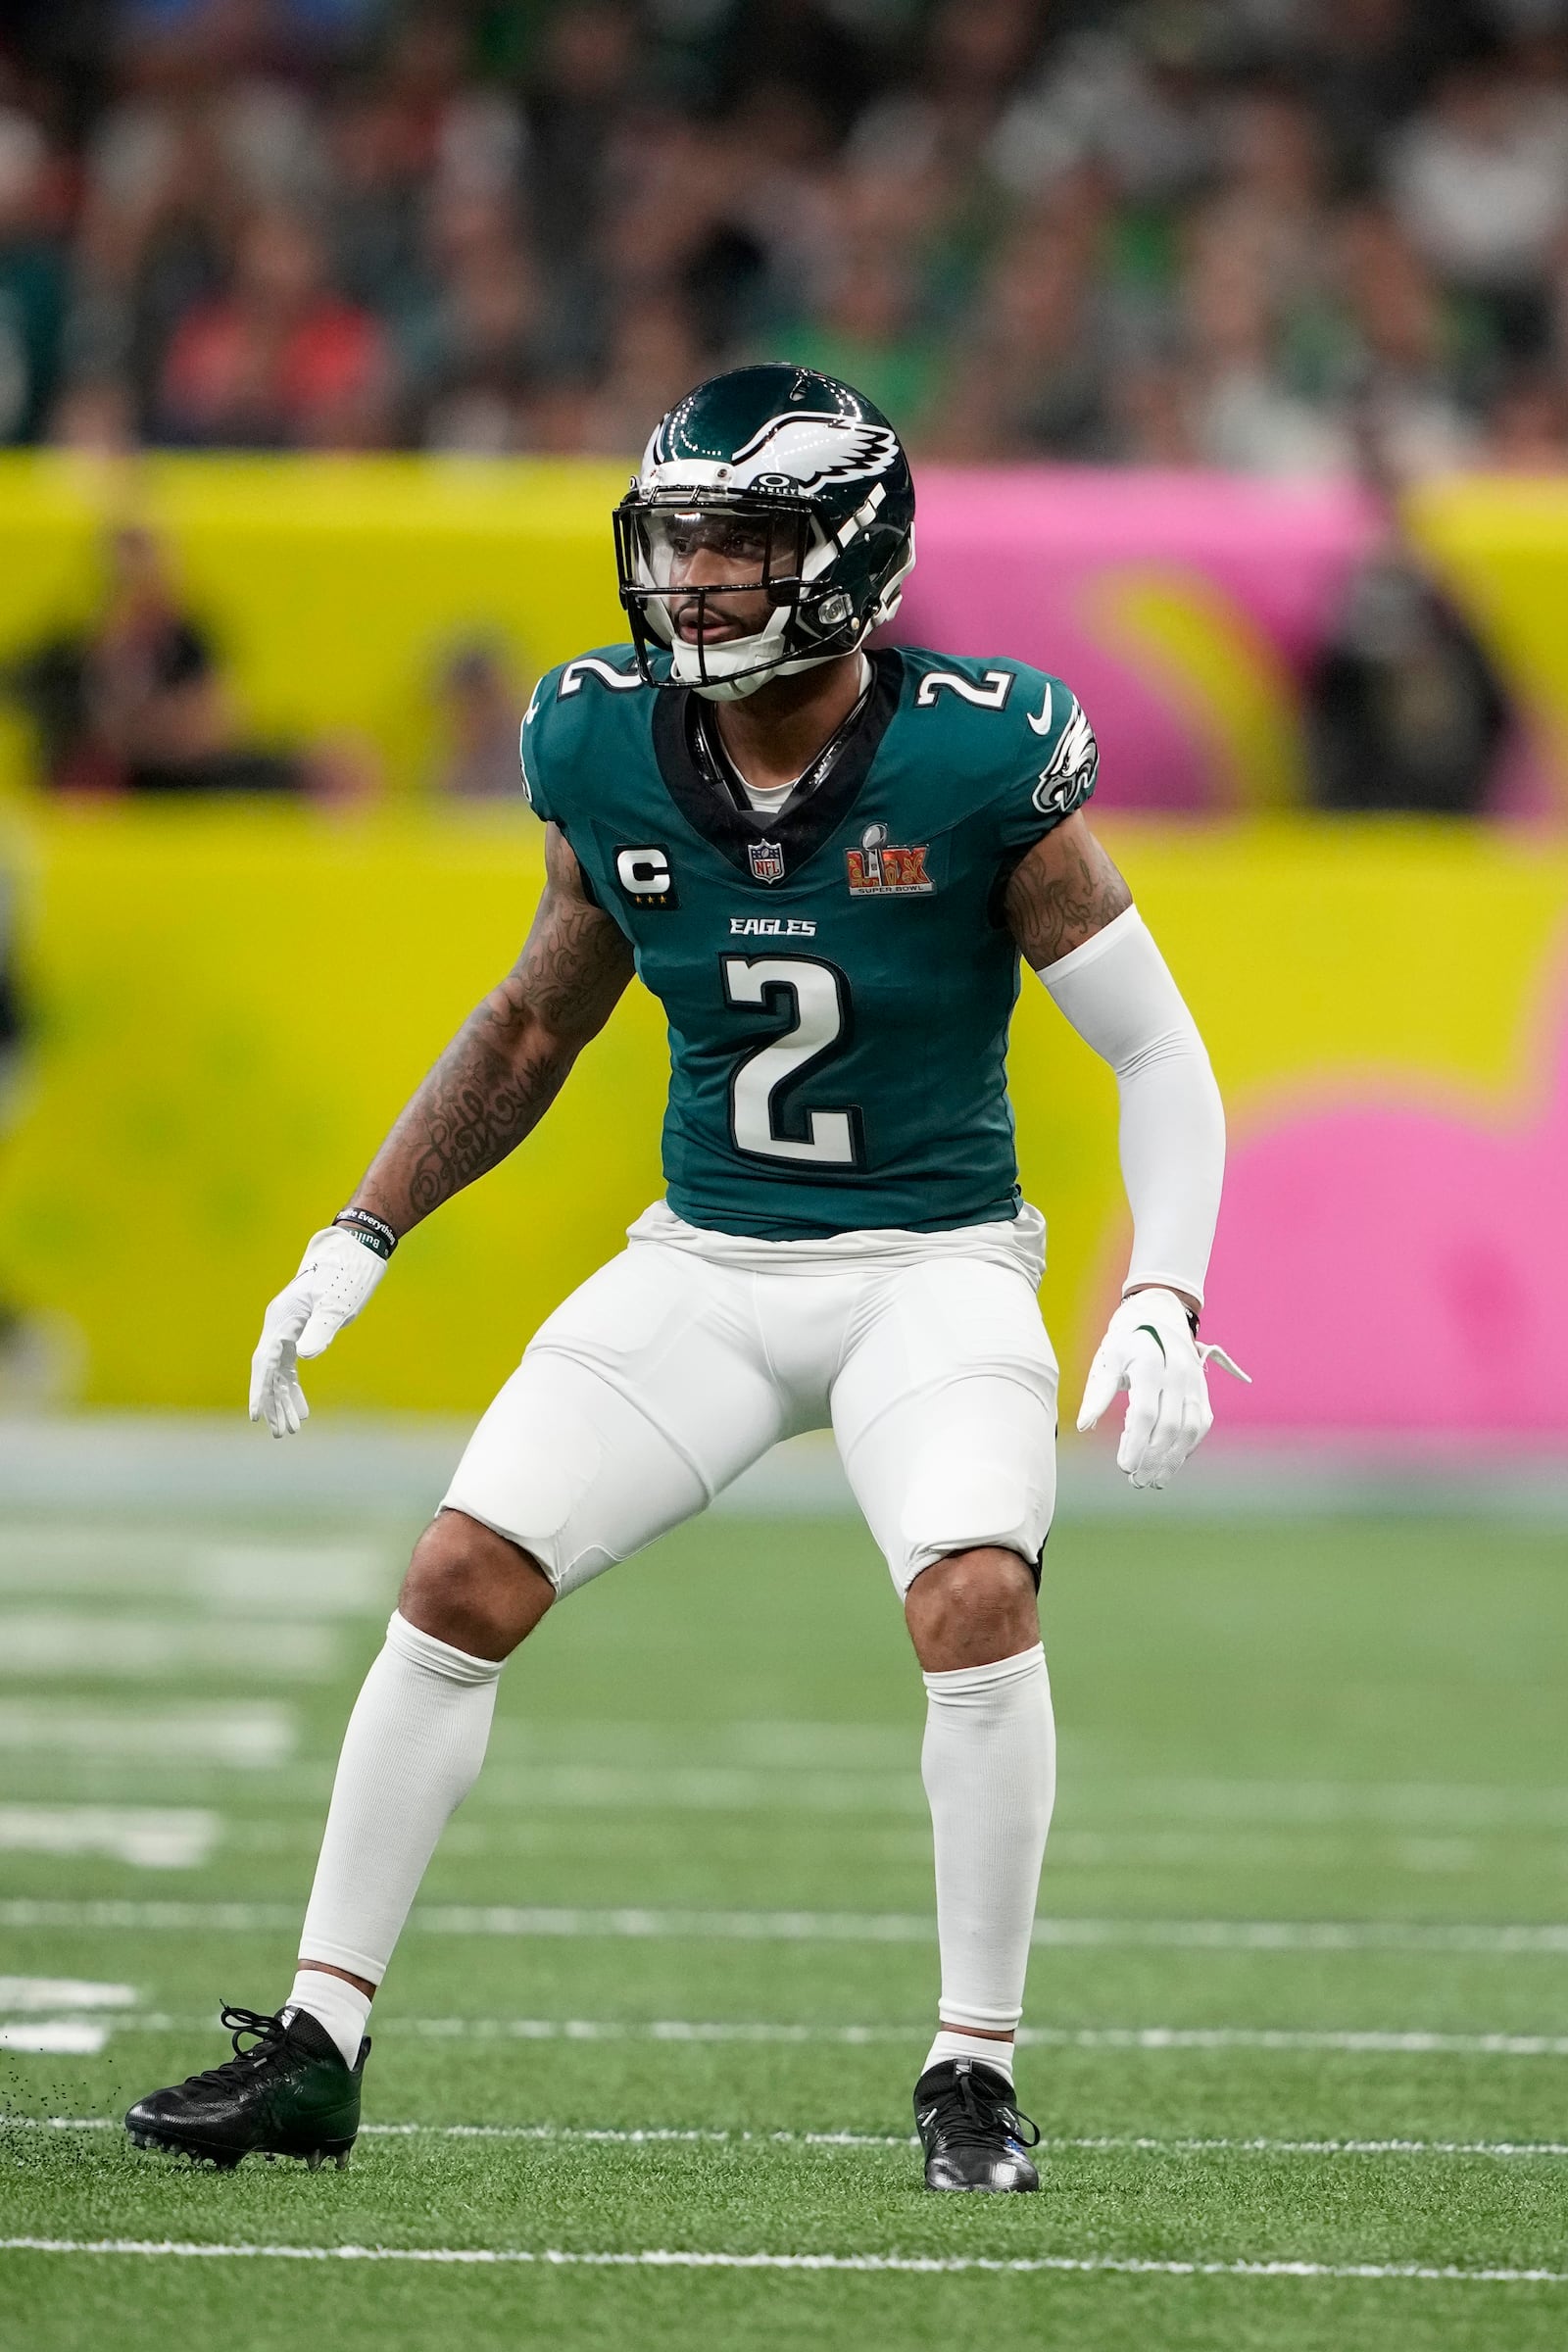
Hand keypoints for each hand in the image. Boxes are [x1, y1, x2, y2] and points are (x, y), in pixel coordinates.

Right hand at [248, 1227, 387, 1438]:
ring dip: (283, 1400)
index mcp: (281, 1319)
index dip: (259, 1389)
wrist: (352, 1253)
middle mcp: (279, 1326)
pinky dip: (294, 1388)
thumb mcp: (335, 1305)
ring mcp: (288, 1330)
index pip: (265, 1361)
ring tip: (290, 1430)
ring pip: (279, 1372)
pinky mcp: (301, 1332)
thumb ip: (320, 1329)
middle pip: (269, 1372)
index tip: (256, 1416)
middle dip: (273, 1403)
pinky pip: (290, 1367)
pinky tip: (302, 1409)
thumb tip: (304, 1357)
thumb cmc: (344, 1276)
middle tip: (281, 1433)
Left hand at [1077, 1286, 1248, 1489]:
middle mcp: (1178, 1374)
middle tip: (1137, 1482)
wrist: (1159, 1312)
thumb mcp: (1107, 1358)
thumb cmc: (1126, 1339)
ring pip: (1190, 1429)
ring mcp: (1195, 1382)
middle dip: (1153, 1459)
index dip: (1134, 1444)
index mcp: (1150, 1364)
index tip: (1124, 1467)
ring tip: (1155, 1480)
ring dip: (1173, 1459)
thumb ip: (1098, 1392)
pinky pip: (1201, 1423)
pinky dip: (1189, 1446)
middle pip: (1169, 1426)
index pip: (1144, 1414)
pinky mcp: (1203, 1389)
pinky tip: (1173, 1462)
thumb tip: (1084, 1426)